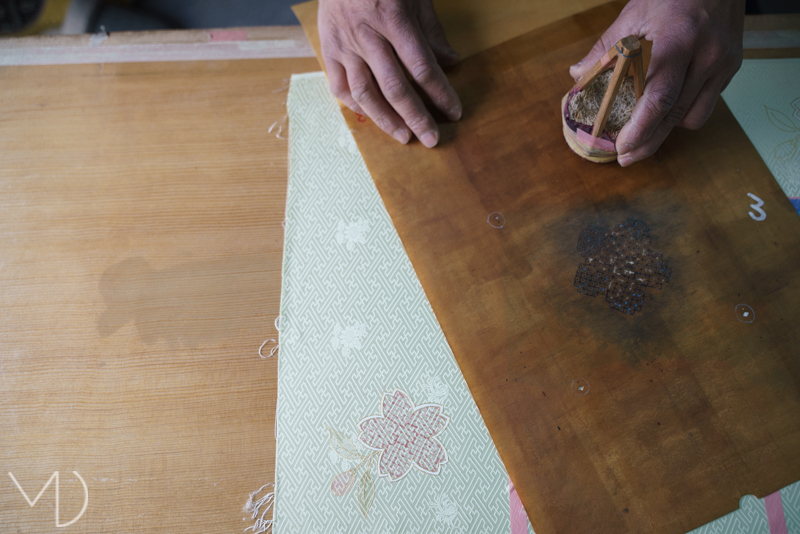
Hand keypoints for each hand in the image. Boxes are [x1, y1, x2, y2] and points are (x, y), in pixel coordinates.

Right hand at [318, 0, 461, 147]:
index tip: (454, 111)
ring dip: (386, 120)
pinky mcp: (328, 48)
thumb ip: (432, 30)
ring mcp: (344, 44)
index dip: (440, 93)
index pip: (421, 66)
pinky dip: (355, 105)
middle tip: (432, 138)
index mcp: (392, 17)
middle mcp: (366, 34)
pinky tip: (372, 116)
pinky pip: (339, 86)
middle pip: (394, 86)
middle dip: (416, 117)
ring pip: (365, 92)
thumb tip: (452, 62)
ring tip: (403, 137)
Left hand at [570, 0, 744, 165]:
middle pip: (675, 115)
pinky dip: (684, 112)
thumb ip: (606, 47)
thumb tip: (577, 75)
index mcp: (679, 39)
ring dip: (667, 129)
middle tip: (626, 158)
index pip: (659, 96)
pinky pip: (706, 104)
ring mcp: (724, 62)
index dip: (640, 129)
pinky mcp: (733, 67)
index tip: (622, 148)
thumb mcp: (634, 12)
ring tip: (644, 132)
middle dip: (648, 142)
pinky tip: (667, 109)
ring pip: (693, 116)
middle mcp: (707, 55)